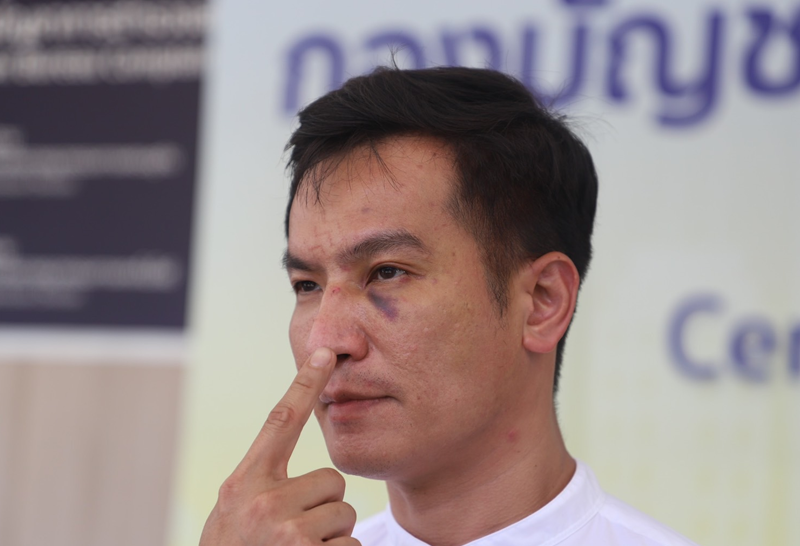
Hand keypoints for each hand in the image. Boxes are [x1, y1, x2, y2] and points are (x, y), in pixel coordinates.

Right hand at [200, 348, 359, 545]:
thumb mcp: (234, 513)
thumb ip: (262, 486)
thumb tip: (310, 471)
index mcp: (245, 483)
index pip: (279, 422)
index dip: (304, 384)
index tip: (325, 352)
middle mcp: (265, 502)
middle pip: (331, 482)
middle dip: (323, 508)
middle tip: (293, 534)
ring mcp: (288, 533)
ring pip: (344, 516)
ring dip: (331, 538)